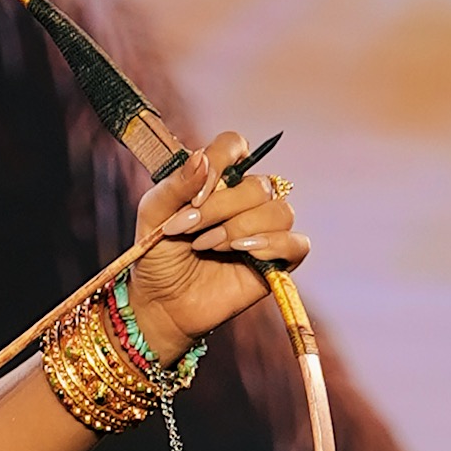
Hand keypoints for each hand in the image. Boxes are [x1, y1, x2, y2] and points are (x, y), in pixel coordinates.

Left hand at [125, 130, 308, 362]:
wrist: (160, 304)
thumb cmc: (156, 258)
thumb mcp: (153, 217)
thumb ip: (175, 185)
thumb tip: (202, 158)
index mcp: (218, 180)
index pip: (234, 146)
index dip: (220, 163)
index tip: (195, 196)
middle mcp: (246, 200)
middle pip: (257, 185)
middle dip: (220, 209)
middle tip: (189, 232)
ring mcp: (264, 229)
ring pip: (279, 211)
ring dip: (240, 229)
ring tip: (208, 247)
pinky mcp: (277, 261)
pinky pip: (297, 243)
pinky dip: (272, 245)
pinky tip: (242, 253)